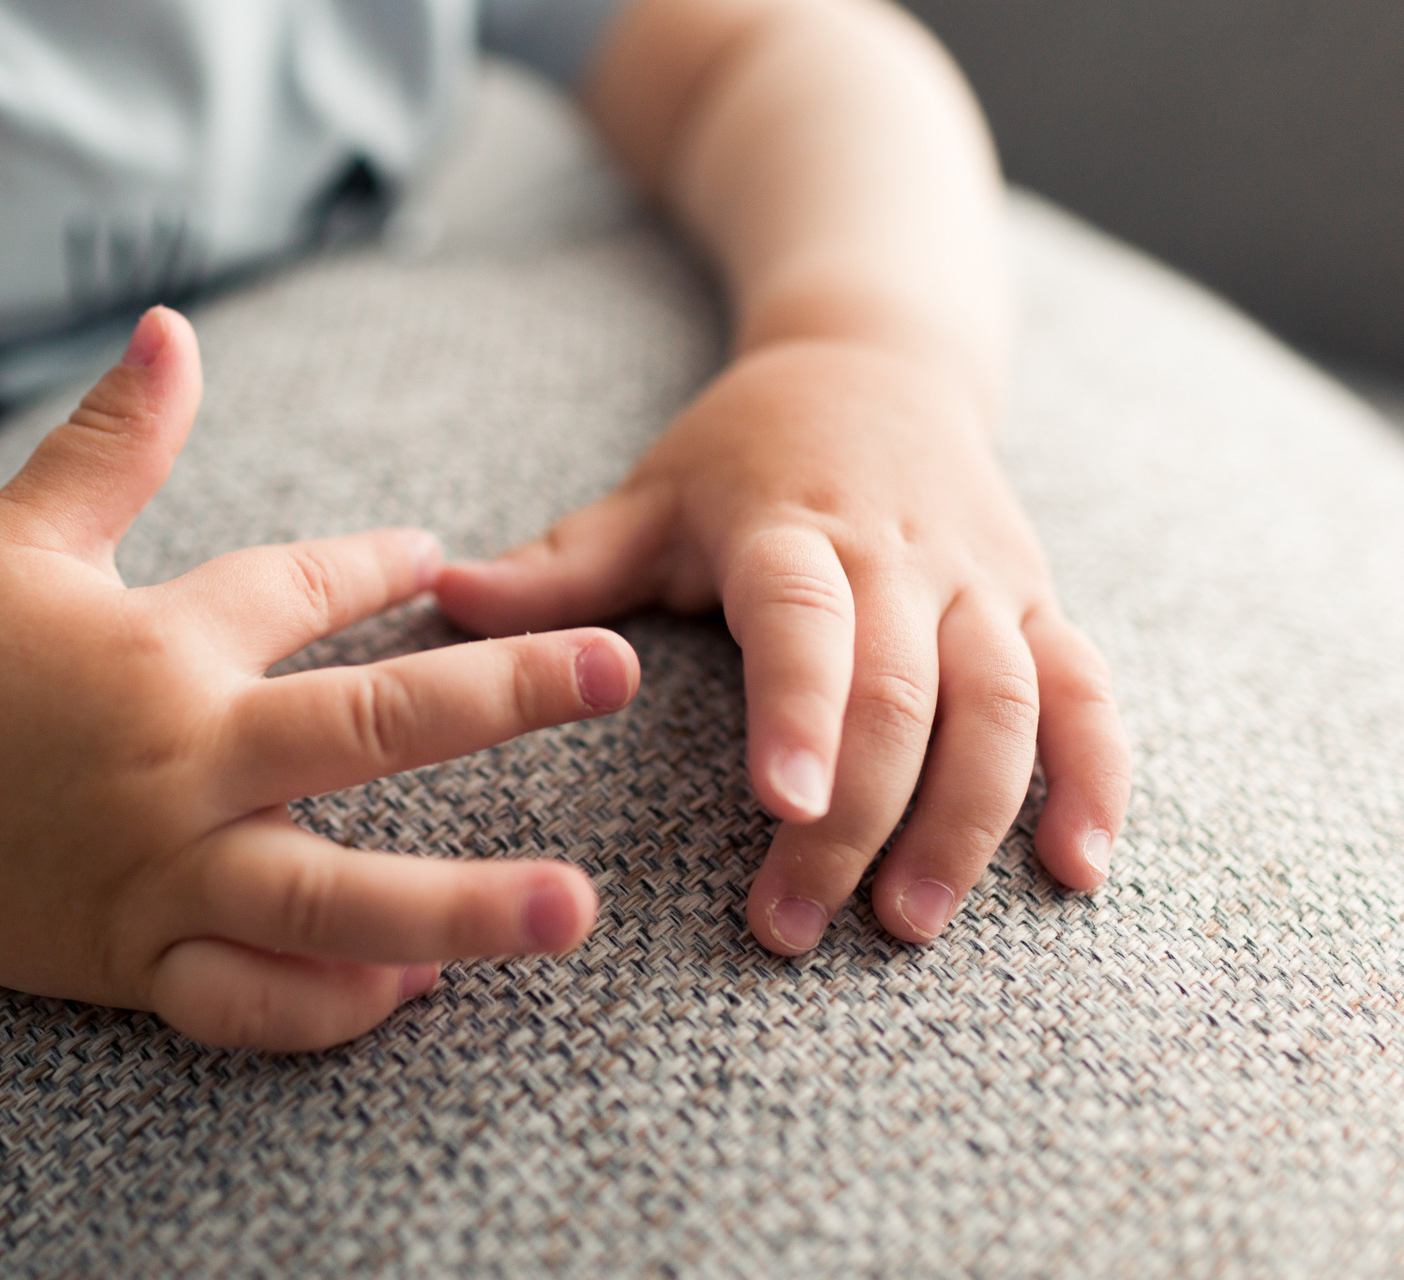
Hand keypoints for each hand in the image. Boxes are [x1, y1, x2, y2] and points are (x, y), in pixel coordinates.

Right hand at [0, 308, 639, 1049]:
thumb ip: (112, 440)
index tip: (448, 559)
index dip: (381, 568)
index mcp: (157, 647)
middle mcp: (174, 763)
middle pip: (361, 734)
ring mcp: (157, 874)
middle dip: (499, 701)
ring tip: (572, 909)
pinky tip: (415, 988)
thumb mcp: (18, 536)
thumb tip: (176, 322)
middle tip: (618, 674)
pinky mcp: (130, 959)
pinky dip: (328, 1004)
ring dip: (458, 906)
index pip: (305, 591)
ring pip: (325, 901)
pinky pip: (246, 998)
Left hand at [436, 340, 1128, 954]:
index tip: (782, 806)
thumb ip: (562, 565)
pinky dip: (1094, 777)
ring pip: (1003, 706)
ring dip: (969, 821)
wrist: (880, 360)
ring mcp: (984, 581)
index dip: (802, 709)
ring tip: (911, 925)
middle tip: (798, 926)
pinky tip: (1077, 868)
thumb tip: (440, 595)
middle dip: (859, 819)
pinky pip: (1086, 693)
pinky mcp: (1040, 603)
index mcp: (793, 527)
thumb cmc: (746, 448)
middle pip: (903, 692)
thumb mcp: (651, 492)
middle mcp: (901, 554)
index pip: (806, 619)